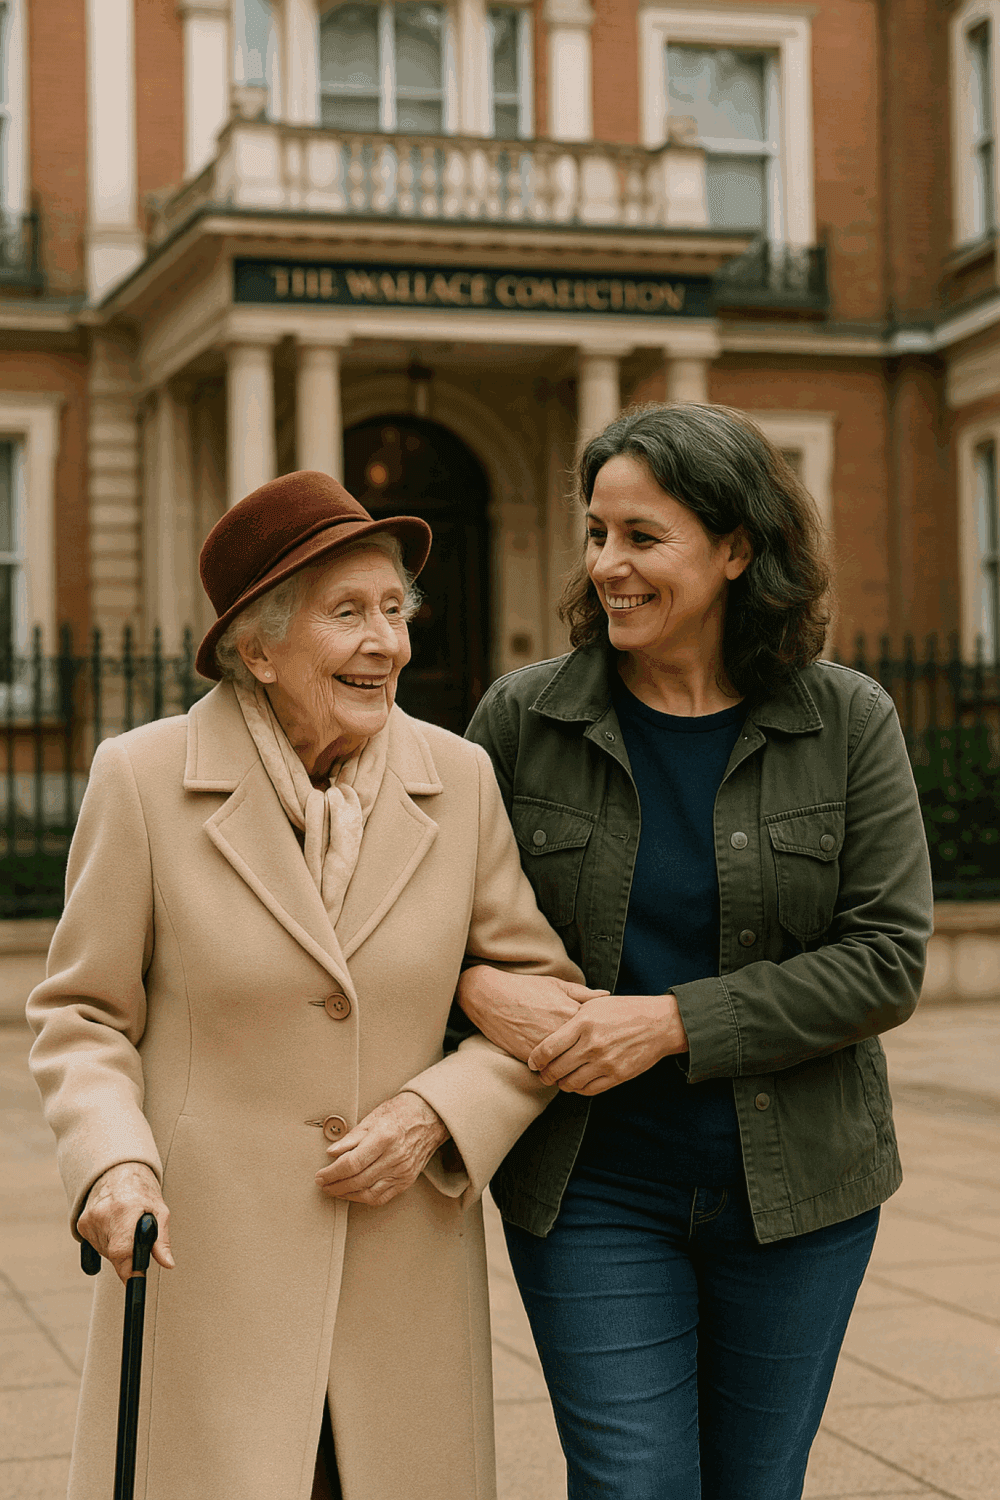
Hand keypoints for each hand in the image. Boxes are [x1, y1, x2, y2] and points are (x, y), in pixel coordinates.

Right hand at [76, 1162, 174, 1285]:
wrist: (118, 1171)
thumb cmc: (143, 1191)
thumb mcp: (160, 1211)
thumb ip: (162, 1240)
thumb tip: (168, 1264)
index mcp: (125, 1209)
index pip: (122, 1250)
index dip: (129, 1270)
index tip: (135, 1280)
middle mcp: (103, 1214)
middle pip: (115, 1255)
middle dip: (129, 1255)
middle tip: (137, 1238)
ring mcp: (89, 1220)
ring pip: (106, 1252)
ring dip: (118, 1248)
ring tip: (126, 1227)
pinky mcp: (82, 1224)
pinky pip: (96, 1245)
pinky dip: (107, 1242)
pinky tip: (114, 1228)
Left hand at [315, 1092, 449, 1206]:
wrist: (430, 1117)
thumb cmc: (401, 1112)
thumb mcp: (373, 1117)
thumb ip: (351, 1138)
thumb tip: (332, 1152)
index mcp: (384, 1137)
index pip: (352, 1163)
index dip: (332, 1173)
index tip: (320, 1175)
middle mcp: (395, 1157)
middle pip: (358, 1180)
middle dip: (335, 1185)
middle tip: (323, 1184)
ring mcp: (402, 1171)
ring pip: (369, 1193)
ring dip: (347, 1195)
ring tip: (334, 1190)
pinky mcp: (406, 1180)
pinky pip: (382, 1197)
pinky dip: (364, 1198)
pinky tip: (353, 1193)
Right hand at [457, 966, 609, 1062]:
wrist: (491, 998)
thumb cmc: (526, 988)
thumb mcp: (557, 985)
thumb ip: (583, 993)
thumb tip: (606, 995)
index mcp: (571, 1011)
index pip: (597, 1030)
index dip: (601, 1033)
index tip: (604, 1036)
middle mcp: (561, 1031)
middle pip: (586, 1050)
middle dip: (591, 1053)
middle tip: (595, 1055)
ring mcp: (545, 1046)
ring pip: (569, 1064)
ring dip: (573, 1065)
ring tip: (578, 1065)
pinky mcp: (530, 1057)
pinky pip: (550, 1069)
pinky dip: (555, 1069)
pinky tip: (559, 1066)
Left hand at [527, 994, 688, 1095]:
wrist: (659, 1023)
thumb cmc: (624, 1010)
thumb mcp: (595, 1004)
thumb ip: (571, 1017)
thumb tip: (548, 1031)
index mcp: (583, 1022)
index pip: (548, 1048)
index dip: (536, 1059)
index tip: (533, 1062)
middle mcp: (592, 1044)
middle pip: (557, 1068)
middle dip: (545, 1075)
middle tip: (542, 1075)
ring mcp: (605, 1062)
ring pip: (571, 1082)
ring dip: (561, 1084)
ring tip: (559, 1080)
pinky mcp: (617, 1076)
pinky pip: (589, 1090)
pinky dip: (579, 1089)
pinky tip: (576, 1082)